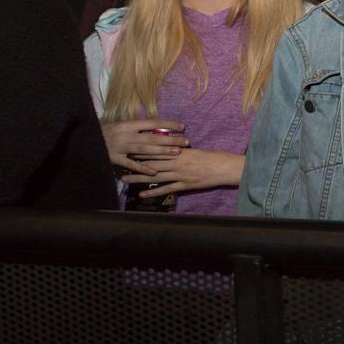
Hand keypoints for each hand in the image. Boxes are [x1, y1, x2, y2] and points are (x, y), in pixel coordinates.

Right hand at [101, 119, 188, 173]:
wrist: (84, 138)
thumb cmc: (105, 132)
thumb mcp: (120, 125)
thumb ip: (136, 128)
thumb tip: (156, 127)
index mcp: (127, 124)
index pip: (151, 122)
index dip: (167, 124)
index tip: (182, 126)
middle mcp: (125, 134)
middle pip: (151, 137)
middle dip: (170, 140)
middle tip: (186, 141)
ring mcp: (120, 147)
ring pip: (144, 150)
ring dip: (161, 152)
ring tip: (177, 153)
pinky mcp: (114, 158)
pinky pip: (130, 164)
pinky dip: (142, 168)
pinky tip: (154, 171)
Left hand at [121, 148, 245, 197]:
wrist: (224, 167)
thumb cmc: (212, 158)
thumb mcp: (195, 151)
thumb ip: (181, 151)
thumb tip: (170, 150)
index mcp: (179, 151)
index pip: (156, 150)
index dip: (140, 150)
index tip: (127, 149)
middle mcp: (177, 162)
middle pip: (151, 162)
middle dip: (134, 163)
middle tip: (119, 164)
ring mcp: (180, 174)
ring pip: (155, 176)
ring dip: (139, 177)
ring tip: (125, 179)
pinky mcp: (185, 185)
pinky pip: (167, 189)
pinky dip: (154, 192)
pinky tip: (143, 195)